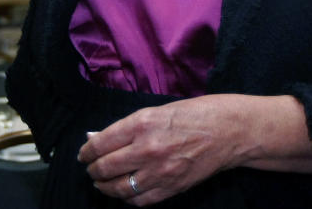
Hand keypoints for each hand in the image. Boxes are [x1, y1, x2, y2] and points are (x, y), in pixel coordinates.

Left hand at [78, 95, 250, 205]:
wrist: (228, 131)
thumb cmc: (194, 114)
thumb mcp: (156, 111)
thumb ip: (127, 127)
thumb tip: (100, 137)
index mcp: (141, 123)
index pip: (101, 143)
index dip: (86, 152)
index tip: (83, 154)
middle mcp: (147, 149)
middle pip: (106, 168)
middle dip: (93, 171)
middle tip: (90, 170)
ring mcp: (160, 171)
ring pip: (120, 188)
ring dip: (106, 188)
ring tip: (101, 184)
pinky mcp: (172, 188)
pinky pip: (141, 201)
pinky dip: (128, 199)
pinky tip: (125, 193)